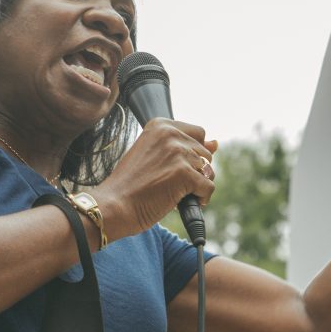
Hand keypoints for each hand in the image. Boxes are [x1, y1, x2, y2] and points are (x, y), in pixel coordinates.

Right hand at [90, 118, 217, 240]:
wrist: (114, 206)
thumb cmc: (131, 185)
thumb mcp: (156, 156)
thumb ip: (184, 147)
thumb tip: (216, 143)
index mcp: (160, 125)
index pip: (198, 133)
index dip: (192, 154)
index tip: (174, 166)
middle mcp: (170, 134)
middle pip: (205, 152)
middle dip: (196, 171)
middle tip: (171, 183)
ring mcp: (178, 152)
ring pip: (209, 170)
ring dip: (197, 185)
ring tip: (174, 192)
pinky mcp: (184, 173)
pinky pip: (209, 187)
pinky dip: (200, 199)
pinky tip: (181, 202)